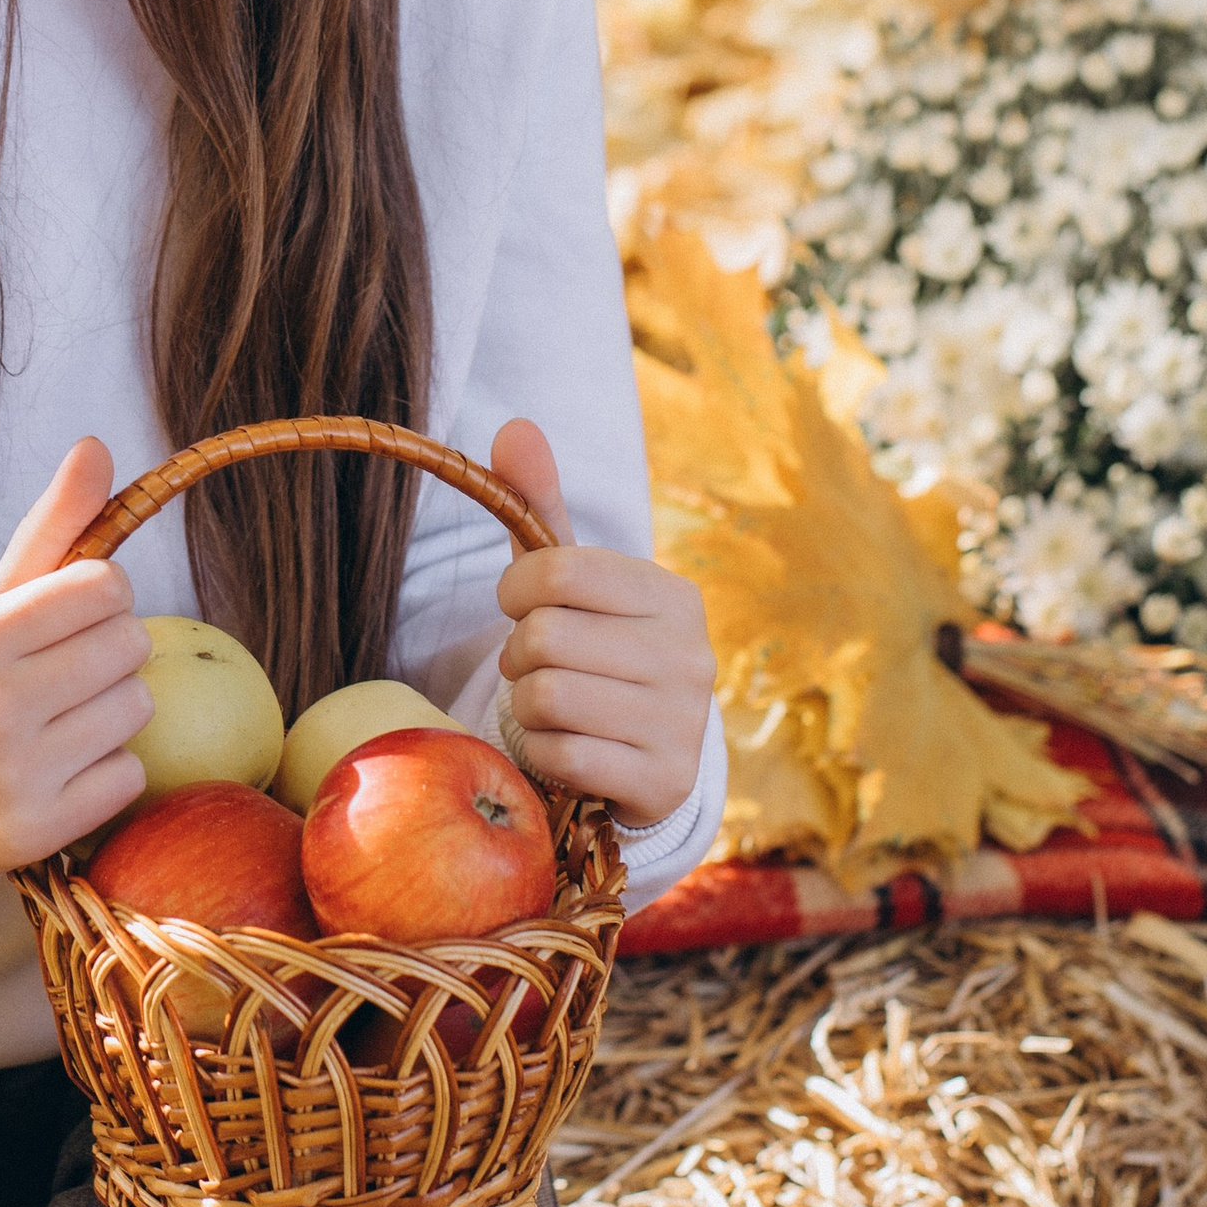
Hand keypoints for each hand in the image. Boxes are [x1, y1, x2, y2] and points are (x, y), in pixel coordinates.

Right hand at [0, 438, 152, 879]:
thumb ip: (50, 528)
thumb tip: (98, 446)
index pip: (103, 587)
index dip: (98, 596)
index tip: (67, 616)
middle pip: (130, 646)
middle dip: (110, 650)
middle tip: (64, 671)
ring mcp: (13, 777)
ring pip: (138, 710)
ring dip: (113, 709)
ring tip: (60, 718)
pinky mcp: (37, 832)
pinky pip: (130, 777)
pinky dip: (107, 770)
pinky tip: (60, 766)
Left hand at [489, 418, 714, 830]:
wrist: (641, 761)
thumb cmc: (595, 655)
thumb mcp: (571, 582)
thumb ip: (540, 504)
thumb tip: (514, 425)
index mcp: (672, 595)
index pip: (559, 570)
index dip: (515, 591)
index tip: (520, 607)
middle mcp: (692, 654)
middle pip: (545, 637)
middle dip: (518, 655)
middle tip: (536, 667)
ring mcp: (684, 721)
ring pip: (547, 697)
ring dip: (526, 706)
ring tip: (551, 707)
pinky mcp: (665, 782)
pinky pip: (561, 755)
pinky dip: (541, 754)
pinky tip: (564, 750)